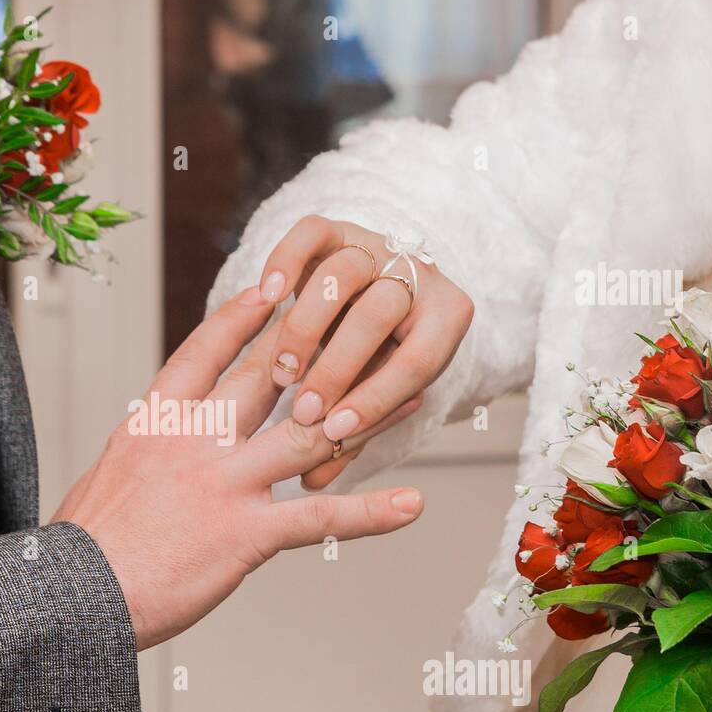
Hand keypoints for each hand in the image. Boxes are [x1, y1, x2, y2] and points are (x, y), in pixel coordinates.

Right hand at [52, 285, 424, 650]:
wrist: (72, 597)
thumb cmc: (83, 546)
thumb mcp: (104, 475)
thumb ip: (140, 449)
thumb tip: (147, 440)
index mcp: (154, 422)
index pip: (205, 351)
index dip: (243, 314)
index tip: (274, 284)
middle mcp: (193, 440)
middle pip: (269, 377)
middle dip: (319, 341)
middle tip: (358, 307)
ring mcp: (223, 484)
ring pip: (309, 434)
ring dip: (367, 413)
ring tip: (412, 394)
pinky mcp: (245, 534)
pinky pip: (320, 518)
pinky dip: (371, 513)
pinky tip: (411, 505)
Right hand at [257, 216, 473, 488]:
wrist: (379, 286)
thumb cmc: (381, 359)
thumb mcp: (377, 394)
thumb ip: (349, 434)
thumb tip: (312, 483)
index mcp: (447, 320)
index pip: (416, 362)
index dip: (377, 399)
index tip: (335, 431)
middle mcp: (418, 276)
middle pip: (378, 314)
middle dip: (337, 366)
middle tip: (304, 409)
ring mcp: (375, 245)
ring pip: (341, 275)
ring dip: (306, 329)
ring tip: (281, 372)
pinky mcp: (334, 227)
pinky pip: (309, 234)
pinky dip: (285, 264)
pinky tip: (265, 298)